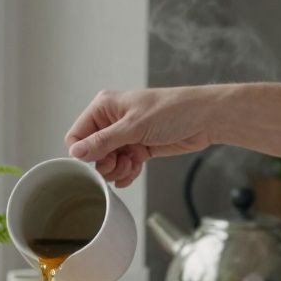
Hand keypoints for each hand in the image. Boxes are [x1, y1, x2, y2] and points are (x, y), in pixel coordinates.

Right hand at [65, 88, 215, 186]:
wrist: (205, 118)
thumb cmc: (172, 111)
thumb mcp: (134, 126)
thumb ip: (103, 141)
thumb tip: (76, 152)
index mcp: (104, 107)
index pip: (77, 135)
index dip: (83, 152)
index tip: (99, 160)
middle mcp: (111, 121)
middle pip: (91, 153)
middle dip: (104, 163)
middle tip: (119, 163)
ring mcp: (125, 135)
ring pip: (107, 162)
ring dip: (116, 170)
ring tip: (130, 165)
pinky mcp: (138, 148)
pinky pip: (122, 166)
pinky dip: (127, 172)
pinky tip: (135, 170)